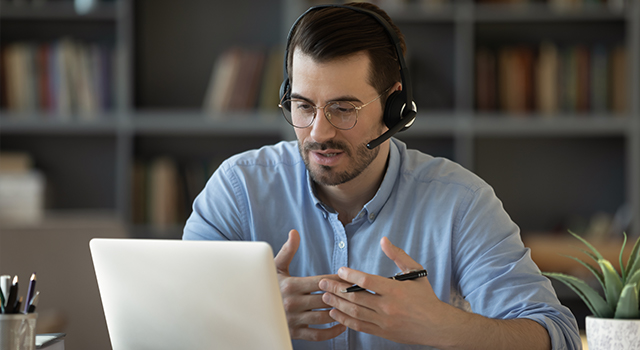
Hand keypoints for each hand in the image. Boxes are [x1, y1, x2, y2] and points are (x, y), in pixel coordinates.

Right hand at [274, 229, 346, 340]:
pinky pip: (318, 335)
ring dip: (340, 312)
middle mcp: (292, 303)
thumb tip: (295, 233)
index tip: (349, 278)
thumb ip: (288, 251)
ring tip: (351, 306)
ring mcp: (294, 320)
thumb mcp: (275, 267)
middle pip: (326, 299)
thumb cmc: (266, 285)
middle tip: (356, 292)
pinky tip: (341, 324)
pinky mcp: (295, 333)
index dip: (338, 280)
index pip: (321, 282)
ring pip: (325, 317)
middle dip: (342, 295)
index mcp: (291, 286)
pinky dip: (332, 332)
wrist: (250, 309)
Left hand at [318, 237, 448, 344]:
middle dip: (336, 289)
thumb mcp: (415, 271)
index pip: (367, 282)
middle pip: (355, 297)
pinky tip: (335, 313)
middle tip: (323, 283)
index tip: (339, 270)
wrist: (437, 326)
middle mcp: (388, 307)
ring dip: (337, 304)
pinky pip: (359, 326)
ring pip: (354, 312)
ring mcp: (384, 321)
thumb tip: (384, 240)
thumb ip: (398, 255)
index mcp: (395, 290)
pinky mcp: (382, 332)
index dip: (350, 275)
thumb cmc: (426, 297)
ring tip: (324, 296)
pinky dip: (344, 320)